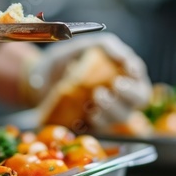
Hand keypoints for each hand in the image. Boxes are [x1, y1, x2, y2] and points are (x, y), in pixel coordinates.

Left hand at [26, 34, 151, 131]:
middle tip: (116, 85)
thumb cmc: (59, 63)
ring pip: (124, 115)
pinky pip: (104, 129)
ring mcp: (106, 112)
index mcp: (118, 72)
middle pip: (140, 98)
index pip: (138, 72)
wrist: (35, 84)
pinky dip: (100, 122)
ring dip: (114, 107)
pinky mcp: (92, 126)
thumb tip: (123, 55)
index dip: (138, 71)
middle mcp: (118, 94)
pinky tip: (91, 115)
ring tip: (97, 95)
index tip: (129, 69)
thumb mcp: (79, 46)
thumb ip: (103, 46)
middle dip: (131, 93)